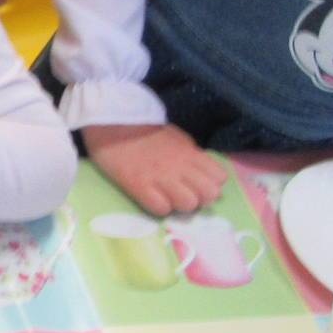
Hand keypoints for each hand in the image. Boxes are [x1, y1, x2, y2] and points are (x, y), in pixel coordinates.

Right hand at [81, 122, 226, 216]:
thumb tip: (200, 173)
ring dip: (179, 204)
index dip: (210, 184)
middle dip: (198, 198)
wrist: (113, 123)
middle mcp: (181, 167)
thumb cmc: (144, 131)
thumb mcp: (177, 139)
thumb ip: (191, 156)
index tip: (197, 184)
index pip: (219, 178)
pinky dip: (158, 207)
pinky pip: (161, 209)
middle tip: (182, 194)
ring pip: (189, 204)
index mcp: (190, 153)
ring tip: (166, 197)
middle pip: (209, 195)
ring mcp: (161, 177)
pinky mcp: (139, 186)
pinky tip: (150, 198)